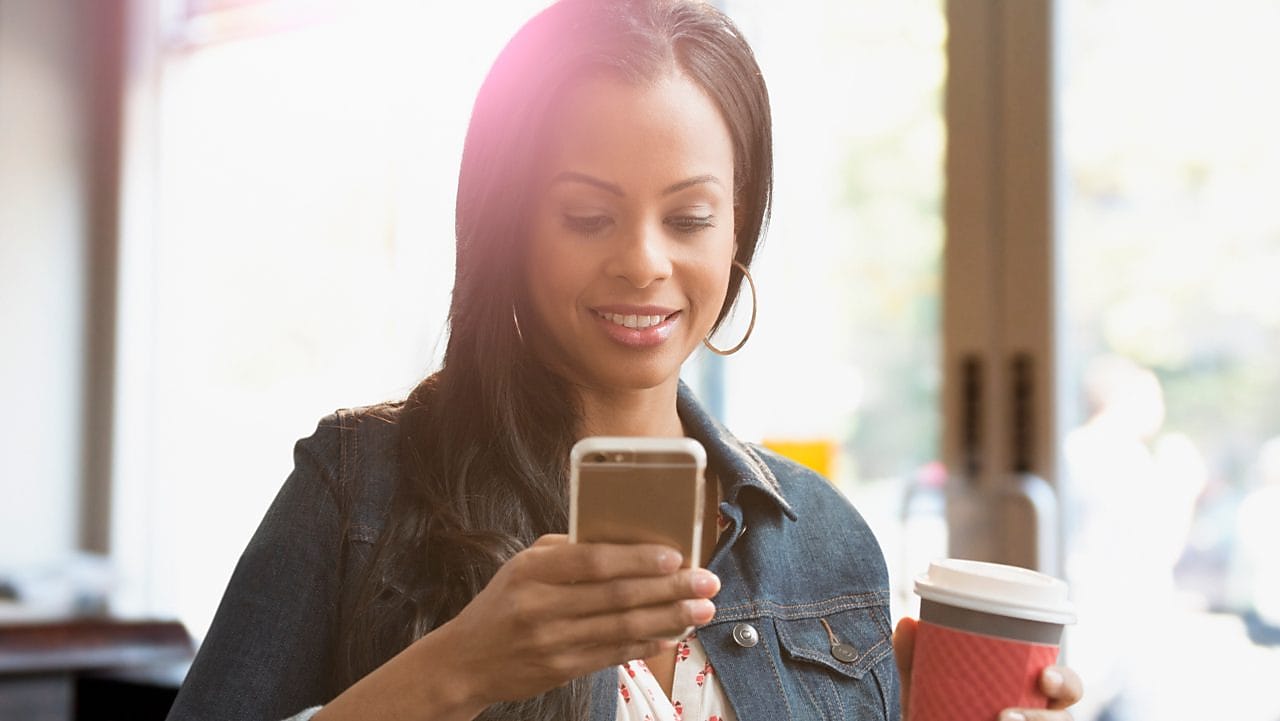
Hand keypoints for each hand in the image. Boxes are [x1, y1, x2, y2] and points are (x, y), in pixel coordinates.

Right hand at [430, 534, 719, 711]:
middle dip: (669, 588)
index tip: (675, 556)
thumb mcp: (522, 566)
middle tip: (707, 582)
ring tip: (701, 610)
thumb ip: (567, 551)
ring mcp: (551, 642)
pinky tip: (672, 635)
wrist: (464, 661)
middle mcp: (540, 606)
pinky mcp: (560, 670)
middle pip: (617, 595)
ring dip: (669, 618)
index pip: (592, 561)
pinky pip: (613, 654)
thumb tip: (624, 540)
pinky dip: (647, 645)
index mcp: (531, 571)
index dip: (637, 558)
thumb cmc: (502, 604)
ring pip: (622, 627)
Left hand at [892, 617, 1083, 720]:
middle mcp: (1038, 718)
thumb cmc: (936, 712)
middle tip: (1007, 716)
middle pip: (1065, 718)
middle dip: (1050, 716)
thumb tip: (907, 621)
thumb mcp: (923, 689)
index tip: (1044, 676)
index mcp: (1029, 692)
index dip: (1064, 681)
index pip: (1063, 686)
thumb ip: (913, 660)